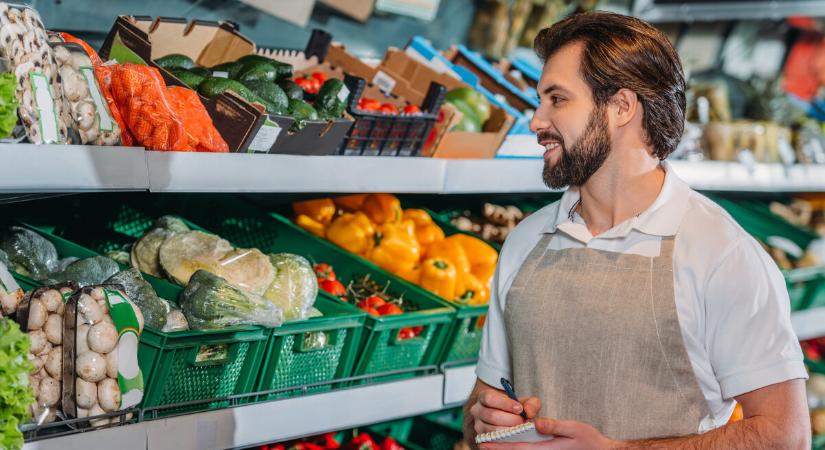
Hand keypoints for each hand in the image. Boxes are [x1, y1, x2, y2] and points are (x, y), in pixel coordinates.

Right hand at [469, 389, 540, 434]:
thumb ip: (530, 404)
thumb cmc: (513, 408)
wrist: (506, 417)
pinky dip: (506, 439)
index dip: (505, 404)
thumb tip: (529, 412)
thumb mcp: (523, 402)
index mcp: (484, 397)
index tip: (519, 408)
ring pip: (492, 430)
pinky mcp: (482, 438)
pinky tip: (514, 436)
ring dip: (509, 430)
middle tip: (522, 421)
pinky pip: (493, 440)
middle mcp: (477, 411)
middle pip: (492, 415)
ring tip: (519, 428)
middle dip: (510, 419)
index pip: (490, 398)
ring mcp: (478, 425)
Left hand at [479, 418, 620, 449]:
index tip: (485, 443)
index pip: (518, 448)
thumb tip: (536, 424)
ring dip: (506, 449)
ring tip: (489, 445)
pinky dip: (517, 449)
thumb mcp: (575, 429)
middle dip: (498, 449)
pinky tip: (510, 445)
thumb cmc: (589, 440)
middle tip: (480, 443)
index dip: (500, 445)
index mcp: (546, 449)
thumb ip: (555, 426)